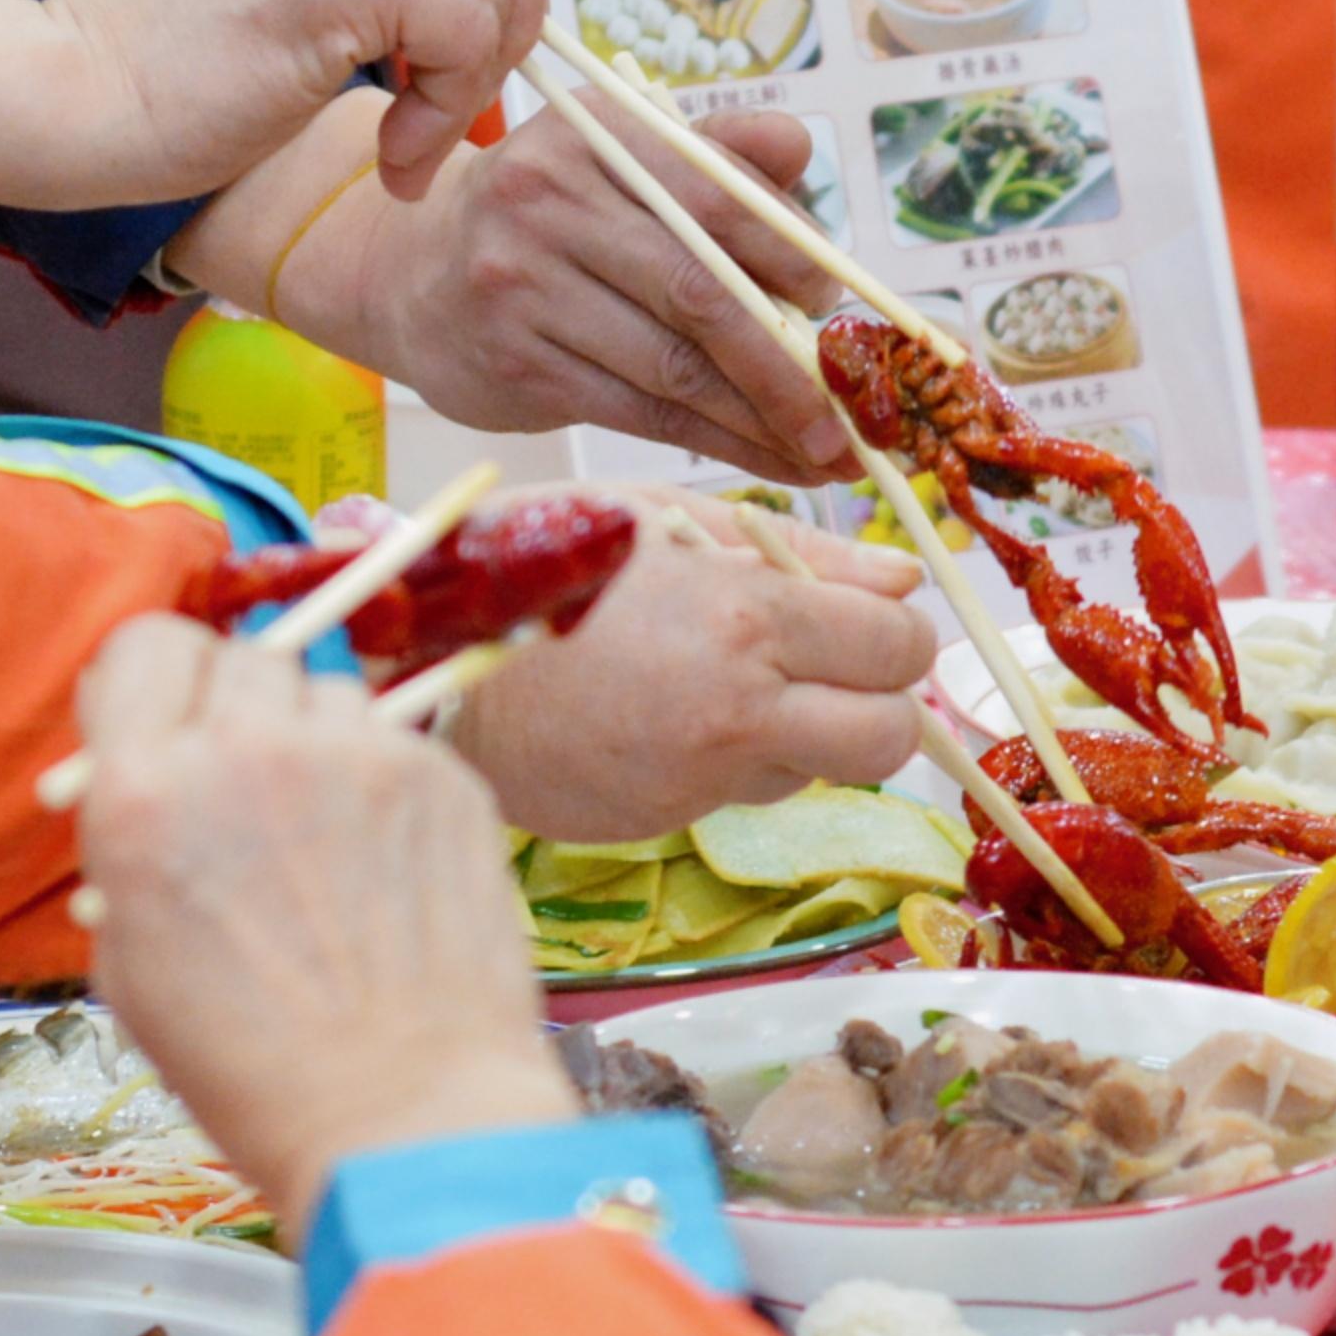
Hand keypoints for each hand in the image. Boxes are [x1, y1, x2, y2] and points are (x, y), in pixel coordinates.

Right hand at [69, 611, 571, 1201]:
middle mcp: (251, 750)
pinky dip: (383, 781)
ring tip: (321, 834)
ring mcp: (360, 755)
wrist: (402, 1112)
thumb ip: (134, 839)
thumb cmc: (252, 1063)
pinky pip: (397, 741)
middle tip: (246, 783)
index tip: (163, 719)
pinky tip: (382, 864)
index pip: (142, 645)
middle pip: (238, 656)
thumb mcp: (131, 956)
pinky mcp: (444, 777)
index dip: (152, 680)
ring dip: (312, 738)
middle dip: (233, 708)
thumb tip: (150, 777)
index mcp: (147, 792)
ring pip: (325, 690)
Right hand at [283, 96, 852, 478]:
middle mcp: (552, 202)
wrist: (408, 272)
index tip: (854, 314)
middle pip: (702, 293)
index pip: (721, 199)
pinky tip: (772, 461)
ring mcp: (524, 286)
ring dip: (767, 419)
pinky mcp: (516, 364)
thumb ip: (717, 155)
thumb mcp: (622, 158)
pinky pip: (642, 412)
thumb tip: (802, 152)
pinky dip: (719, 442)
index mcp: (601, 138)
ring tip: (832, 452)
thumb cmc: (550, 216)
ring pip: (676, 367)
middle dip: (794, 364)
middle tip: (859, 416)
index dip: (798, 262)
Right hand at [452, 505, 931, 839]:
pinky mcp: (672, 814)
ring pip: (825, 769)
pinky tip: (678, 712)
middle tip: (838, 669)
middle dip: (883, 706)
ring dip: (808, 733)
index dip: (895, 635)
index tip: (865, 620)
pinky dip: (741, 757)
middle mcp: (740, 704)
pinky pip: (751, 789)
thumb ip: (802, 550)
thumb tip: (905, 576)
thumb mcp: (669, 521)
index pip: (898, 644)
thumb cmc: (544, 569)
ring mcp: (705, 772)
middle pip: (892, 737)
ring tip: (732, 681)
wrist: (430, 664)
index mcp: (747, 614)